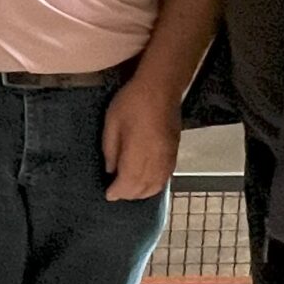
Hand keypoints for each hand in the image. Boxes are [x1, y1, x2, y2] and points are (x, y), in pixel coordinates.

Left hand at [99, 78, 181, 200]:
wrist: (160, 88)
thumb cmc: (131, 103)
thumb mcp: (112, 124)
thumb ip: (110, 151)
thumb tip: (111, 171)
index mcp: (138, 155)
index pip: (128, 183)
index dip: (117, 192)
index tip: (108, 195)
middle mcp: (155, 161)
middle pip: (143, 188)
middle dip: (128, 194)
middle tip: (116, 193)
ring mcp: (168, 158)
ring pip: (156, 186)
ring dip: (142, 193)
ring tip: (130, 191)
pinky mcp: (174, 153)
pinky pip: (166, 178)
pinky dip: (155, 186)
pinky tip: (148, 183)